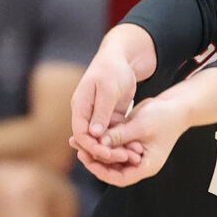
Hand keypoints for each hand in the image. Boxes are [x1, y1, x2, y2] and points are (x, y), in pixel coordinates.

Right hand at [70, 24, 155, 165]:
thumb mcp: (108, 90)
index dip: (92, 147)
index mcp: (80, 106)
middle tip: (123, 158)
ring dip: (116, 148)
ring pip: (104, 140)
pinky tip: (136, 148)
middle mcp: (87, 114)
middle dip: (105, 151)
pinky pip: (115, 133)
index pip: (80, 134)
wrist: (123, 57)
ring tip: (133, 156)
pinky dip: (124, 141)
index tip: (108, 154)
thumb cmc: (112, 68)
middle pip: (91, 140)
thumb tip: (93, 134)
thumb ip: (101, 112)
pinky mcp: (112, 116)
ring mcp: (99, 116)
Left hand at [74, 94, 187, 186]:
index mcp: (147, 165)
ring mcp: (134, 153)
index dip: (102, 172)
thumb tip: (99, 143)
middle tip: (79, 150)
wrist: (177, 104)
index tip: (88, 160)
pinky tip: (87, 133)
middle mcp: (139, 163)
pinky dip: (100, 141)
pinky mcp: (130, 142)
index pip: (120, 178)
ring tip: (77, 141)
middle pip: (112, 169)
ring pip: (110, 157)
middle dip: (95, 160)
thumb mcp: (141, 126)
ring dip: (94, 150)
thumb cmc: (164, 116)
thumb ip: (120, 135)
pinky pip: (112, 145)